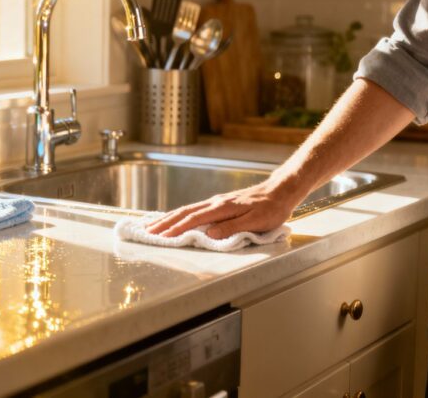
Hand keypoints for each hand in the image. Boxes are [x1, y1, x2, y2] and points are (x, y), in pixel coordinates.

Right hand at [145, 179, 302, 238]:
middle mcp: (215, 203)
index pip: (193, 219)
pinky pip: (193, 209)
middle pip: (183, 212)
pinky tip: (174, 218)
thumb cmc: (272, 208)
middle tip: (147, 231)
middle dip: (164, 223)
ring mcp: (215, 202)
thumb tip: (210, 233)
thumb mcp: (256, 221)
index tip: (162, 237)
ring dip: (168, 218)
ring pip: (186, 210)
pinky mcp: (218, 203)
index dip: (177, 229)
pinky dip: (178, 214)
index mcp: (222, 208)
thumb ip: (233, 228)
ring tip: (153, 225)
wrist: (280, 190)